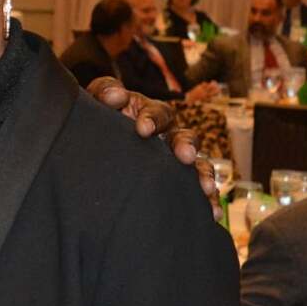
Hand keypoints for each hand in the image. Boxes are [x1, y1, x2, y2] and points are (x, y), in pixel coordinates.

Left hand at [85, 77, 215, 197]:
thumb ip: (105, 92)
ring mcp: (175, 162)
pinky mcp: (178, 184)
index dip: (152, 118)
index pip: (158, 113)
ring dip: (202, 174)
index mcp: (151, 115)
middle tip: (184, 155)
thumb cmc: (99, 121)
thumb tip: (117, 95)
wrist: (94, 151)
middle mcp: (168, 137)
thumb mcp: (98, 103)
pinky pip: (197, 192)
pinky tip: (212, 213)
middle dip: (186, 145)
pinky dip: (207, 201)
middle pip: (185, 138)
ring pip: (197, 165)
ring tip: (205, 188)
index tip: (142, 129)